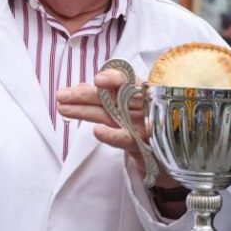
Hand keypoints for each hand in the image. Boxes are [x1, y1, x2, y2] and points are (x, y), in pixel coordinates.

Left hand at [56, 70, 180, 190]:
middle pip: (114, 97)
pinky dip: (112, 135)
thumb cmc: (145, 121)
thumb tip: (80, 86)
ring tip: (64, 108)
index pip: (129, 80)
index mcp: (144, 91)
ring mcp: (145, 124)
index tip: (97, 79)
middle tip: (61, 95)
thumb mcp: (127, 105)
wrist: (169, 151)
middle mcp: (145, 105)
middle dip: (86, 96)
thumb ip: (105, 96)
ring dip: (87, 112)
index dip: (114, 78)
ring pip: (113, 115)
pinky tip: (97, 131)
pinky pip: (126, 139)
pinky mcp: (143, 144)